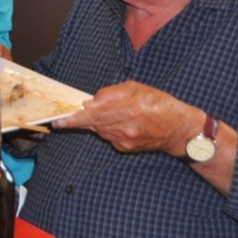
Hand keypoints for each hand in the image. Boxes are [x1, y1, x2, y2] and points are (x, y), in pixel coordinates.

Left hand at [53, 81, 200, 157]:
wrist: (179, 129)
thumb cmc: (161, 104)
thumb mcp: (137, 88)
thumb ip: (111, 93)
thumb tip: (90, 101)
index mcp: (129, 109)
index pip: (95, 114)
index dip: (74, 118)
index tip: (58, 121)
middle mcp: (126, 128)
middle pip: (93, 124)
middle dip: (77, 120)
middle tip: (62, 118)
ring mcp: (125, 141)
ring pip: (98, 130)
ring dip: (95, 122)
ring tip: (108, 113)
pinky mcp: (126, 148)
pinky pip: (107, 136)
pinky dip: (106, 128)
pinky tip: (118, 122)